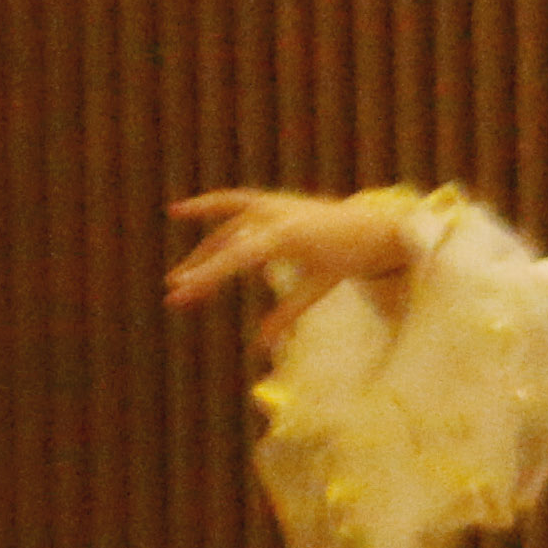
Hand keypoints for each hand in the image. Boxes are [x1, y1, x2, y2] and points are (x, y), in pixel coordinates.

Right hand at [162, 187, 416, 312]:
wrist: (372, 224)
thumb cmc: (349, 258)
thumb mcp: (319, 285)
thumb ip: (288, 313)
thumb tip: (261, 346)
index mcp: (288, 235)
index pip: (237, 256)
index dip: (208, 275)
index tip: (182, 293)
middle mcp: (275, 215)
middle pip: (227, 244)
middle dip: (201, 272)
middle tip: (175, 297)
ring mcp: (271, 204)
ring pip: (226, 228)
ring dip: (203, 253)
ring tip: (179, 279)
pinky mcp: (270, 201)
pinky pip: (232, 202)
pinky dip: (208, 206)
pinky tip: (177, 212)